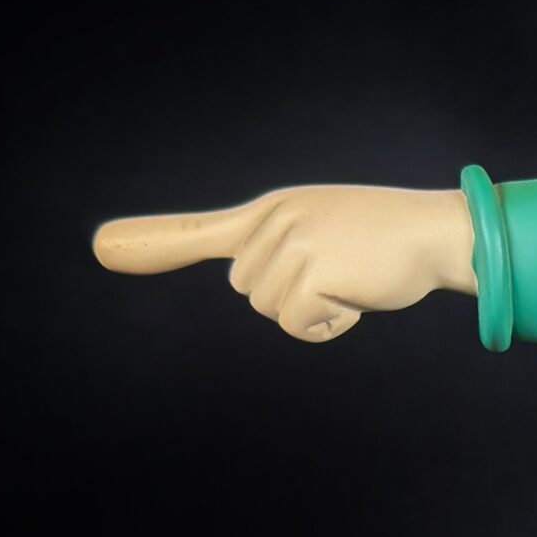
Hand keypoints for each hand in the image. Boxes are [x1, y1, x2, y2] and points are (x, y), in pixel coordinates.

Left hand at [92, 185, 475, 341]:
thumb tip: (255, 284)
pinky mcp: (312, 272)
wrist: (434, 233)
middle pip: (248, 290)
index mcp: (272, 211)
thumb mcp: (324, 231)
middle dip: (291, 298)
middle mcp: (274, 221)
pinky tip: (356, 297)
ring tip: (351, 283)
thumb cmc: (386, 241)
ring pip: (271, 309)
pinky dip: (326, 325)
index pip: (203, 230)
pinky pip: (295, 324)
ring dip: (313, 312)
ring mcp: (291, 244)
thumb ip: (283, 253)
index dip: (153, 242)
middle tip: (338, 277)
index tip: (102, 248)